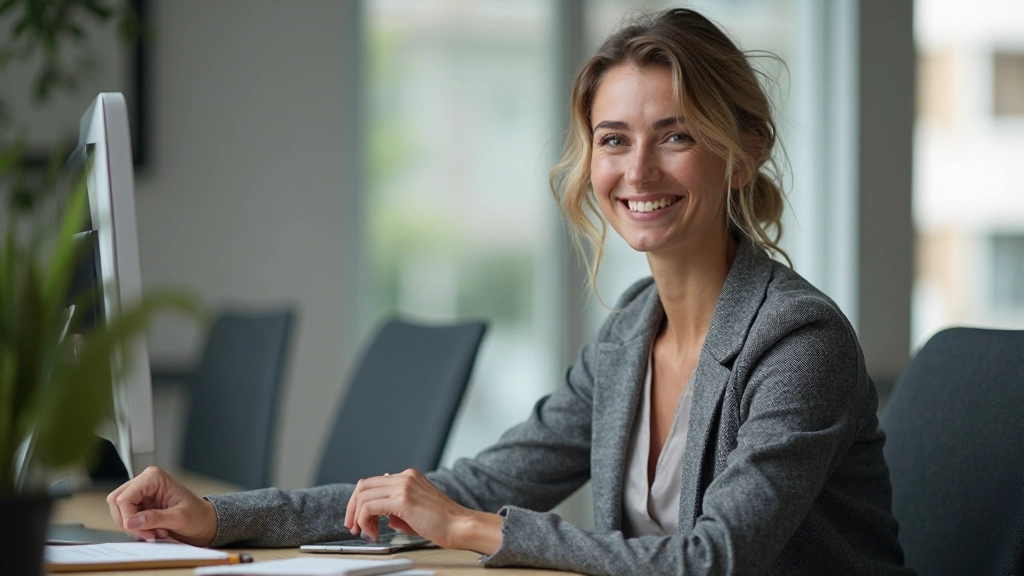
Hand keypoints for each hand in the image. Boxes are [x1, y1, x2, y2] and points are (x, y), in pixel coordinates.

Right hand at [106, 466, 217, 545]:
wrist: (203, 521)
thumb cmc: (196, 515)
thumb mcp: (179, 518)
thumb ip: (155, 518)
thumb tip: (130, 522)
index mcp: (154, 477)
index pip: (125, 497)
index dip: (128, 517)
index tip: (143, 531)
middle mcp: (144, 481)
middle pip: (117, 502)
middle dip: (129, 523)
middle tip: (149, 534)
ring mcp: (140, 493)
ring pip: (118, 511)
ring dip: (133, 527)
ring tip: (155, 533)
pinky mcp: (139, 504)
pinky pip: (125, 518)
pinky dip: (136, 528)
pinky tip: (153, 531)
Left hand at [344, 469, 502, 554]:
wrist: (459, 525)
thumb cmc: (442, 522)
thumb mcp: (413, 511)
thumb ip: (395, 509)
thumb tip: (380, 516)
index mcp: (408, 476)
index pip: (372, 483)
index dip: (359, 502)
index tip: (356, 519)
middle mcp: (404, 476)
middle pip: (363, 486)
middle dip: (352, 508)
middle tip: (353, 527)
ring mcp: (404, 485)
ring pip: (363, 495)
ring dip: (358, 517)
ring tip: (366, 533)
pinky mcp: (403, 499)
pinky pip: (370, 507)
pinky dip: (365, 521)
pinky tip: (373, 533)